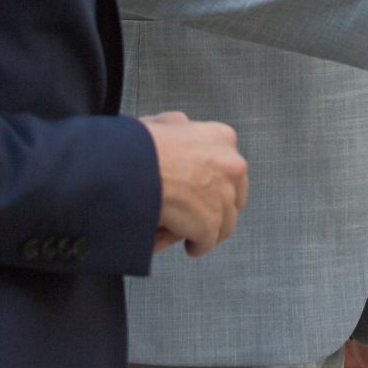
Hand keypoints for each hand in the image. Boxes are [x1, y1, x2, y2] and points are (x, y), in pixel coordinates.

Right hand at [141, 111, 247, 257]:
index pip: (232, 166)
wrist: (133, 167)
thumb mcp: (164, 122)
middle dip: (218, 206)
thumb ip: (180, 125)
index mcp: (222, 138)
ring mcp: (223, 196)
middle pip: (234, 196)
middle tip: (199, 213)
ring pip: (226, 222)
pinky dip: (198, 246)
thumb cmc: (142, 145)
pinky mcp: (210, 223)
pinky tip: (189, 245)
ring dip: (209, 229)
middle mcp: (231, 166)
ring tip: (192, 232)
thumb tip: (181, 125)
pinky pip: (208, 242)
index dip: (217, 181)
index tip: (204, 190)